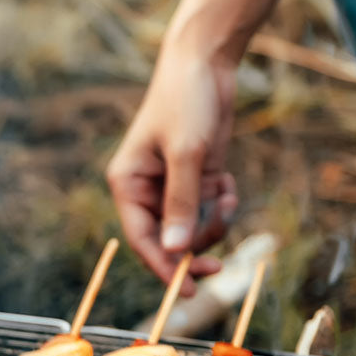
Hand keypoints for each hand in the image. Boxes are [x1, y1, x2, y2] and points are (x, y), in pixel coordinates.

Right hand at [106, 42, 237, 293]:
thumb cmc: (186, 101)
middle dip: (195, 249)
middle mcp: (146, 191)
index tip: (186, 291)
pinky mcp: (195, 180)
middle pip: (168, 241)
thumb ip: (181, 203)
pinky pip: (208, 212)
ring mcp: (172, 187)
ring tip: (226, 195)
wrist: (205, 64)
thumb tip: (175, 250)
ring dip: (214, 223)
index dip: (163, 268)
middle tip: (220, 267)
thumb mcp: (187, 153)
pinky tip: (227, 181)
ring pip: (192, 229)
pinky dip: (222, 205)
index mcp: (128, 184)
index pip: (142, 239)